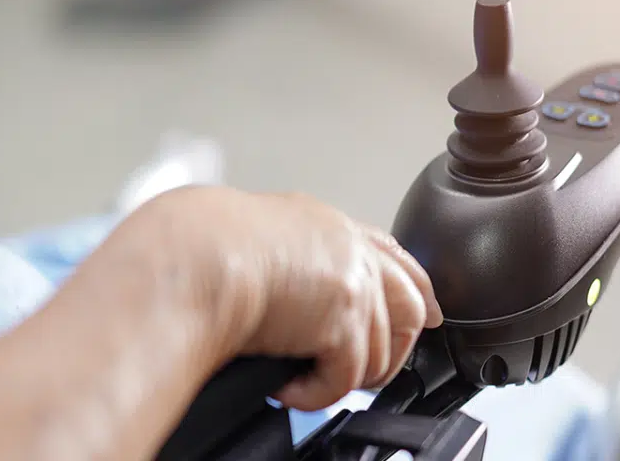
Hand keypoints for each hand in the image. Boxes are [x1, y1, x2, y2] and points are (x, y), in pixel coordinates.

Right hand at [131, 186, 442, 410]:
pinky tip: (288, 389)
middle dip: (393, 348)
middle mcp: (349, 249)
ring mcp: (353, 282)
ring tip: (310, 382)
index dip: (415, 289)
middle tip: (364, 374)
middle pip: (409, 305)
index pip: (393, 256)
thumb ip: (290, 263)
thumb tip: (292, 305)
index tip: (428, 313)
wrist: (191, 259)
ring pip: (381, 351)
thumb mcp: (255, 240)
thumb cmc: (199, 249)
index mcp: (326, 226)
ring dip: (346, 377)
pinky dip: (316, 394)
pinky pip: (346, 378)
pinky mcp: (344, 320)